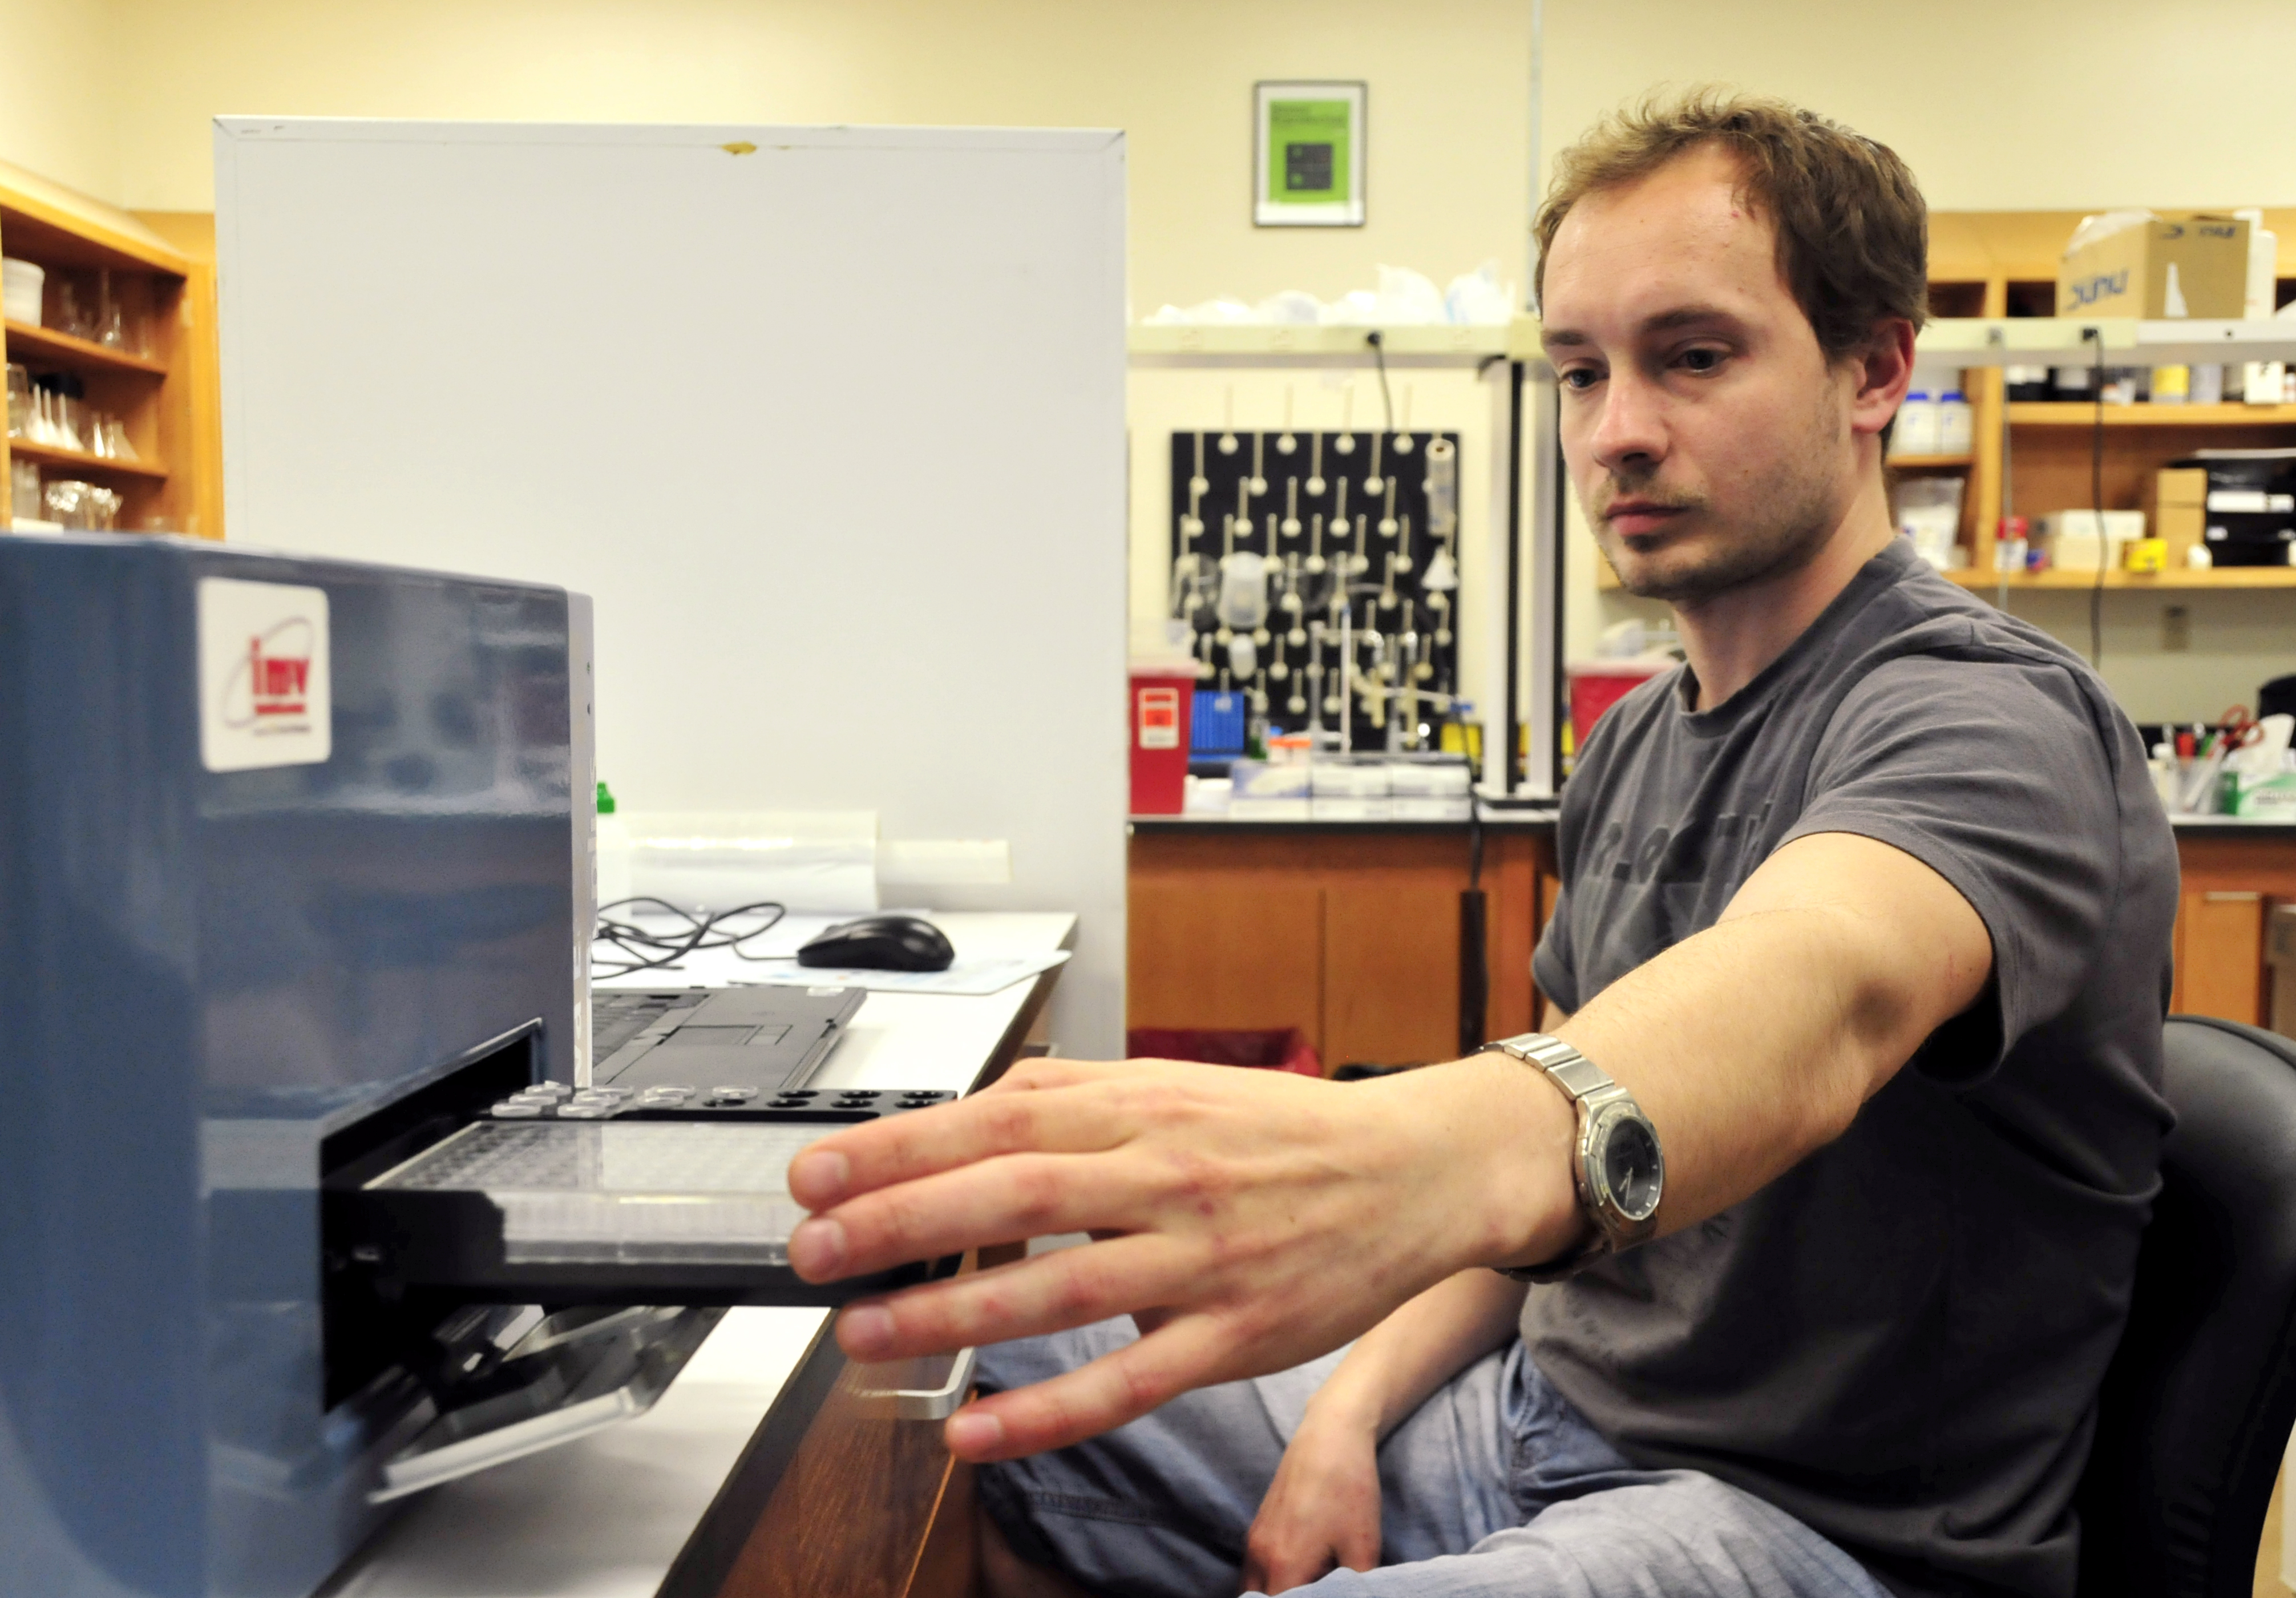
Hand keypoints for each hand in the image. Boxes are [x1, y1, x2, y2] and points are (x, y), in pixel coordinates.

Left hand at [784, 1054, 1576, 1462]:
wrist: (1417, 1170)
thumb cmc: (1286, 1131)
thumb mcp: (1179, 1082)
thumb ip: (1077, 1091)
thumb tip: (972, 1104)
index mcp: (1145, 1105)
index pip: (1001, 1117)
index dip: (901, 1145)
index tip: (820, 1171)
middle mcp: (1167, 1175)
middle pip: (1015, 1191)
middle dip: (900, 1221)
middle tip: (814, 1247)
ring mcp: (1202, 1260)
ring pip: (1060, 1288)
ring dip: (951, 1314)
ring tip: (864, 1333)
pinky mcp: (1234, 1337)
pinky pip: (1128, 1383)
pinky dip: (1045, 1412)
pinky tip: (976, 1431)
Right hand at [1238, 1407, 1382, 1594]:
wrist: (1330, 1435)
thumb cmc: (1348, 1489)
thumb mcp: (1364, 1547)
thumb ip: (1355, 1587)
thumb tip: (1356, 1596)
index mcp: (1284, 1565)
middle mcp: (1260, 1555)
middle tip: (1314, 1595)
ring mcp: (1255, 1539)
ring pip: (1253, 1588)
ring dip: (1275, 1595)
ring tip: (1308, 1589)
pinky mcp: (1258, 1525)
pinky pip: (1254, 1569)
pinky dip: (1270, 1581)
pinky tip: (1301, 1574)